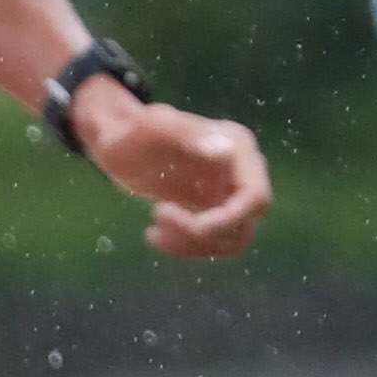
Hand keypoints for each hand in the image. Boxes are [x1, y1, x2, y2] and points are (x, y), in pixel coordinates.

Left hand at [83, 86, 268, 257]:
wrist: (121, 143)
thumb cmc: (133, 131)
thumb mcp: (150, 129)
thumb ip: (184, 134)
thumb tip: (226, 152)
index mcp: (238, 146)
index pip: (255, 197)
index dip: (228, 220)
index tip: (191, 225)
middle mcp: (243, 170)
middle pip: (245, 223)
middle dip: (201, 232)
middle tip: (157, 213)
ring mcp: (232, 193)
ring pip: (232, 240)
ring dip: (192, 244)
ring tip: (152, 230)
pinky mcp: (217, 211)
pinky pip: (215, 244)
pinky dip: (185, 247)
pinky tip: (154, 235)